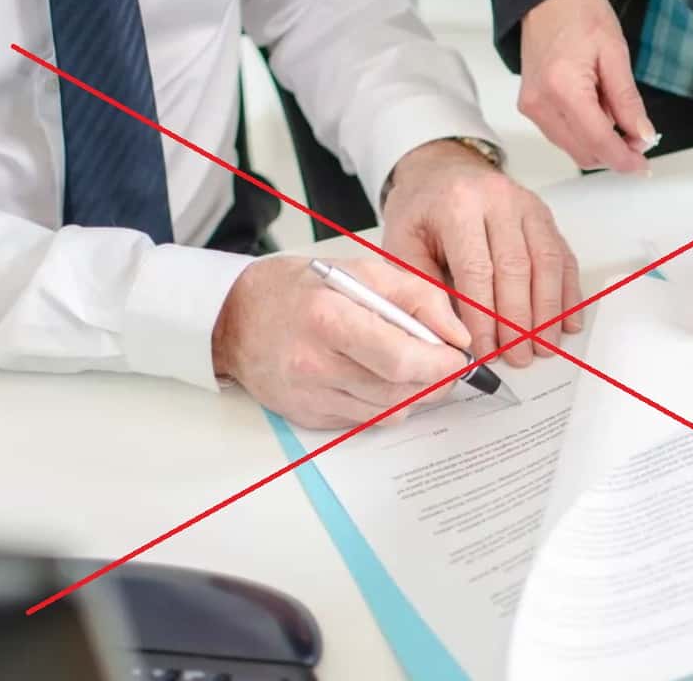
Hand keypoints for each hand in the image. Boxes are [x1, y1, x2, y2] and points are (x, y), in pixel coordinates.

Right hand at [212, 256, 469, 429]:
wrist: (234, 320)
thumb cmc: (299, 290)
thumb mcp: (361, 271)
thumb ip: (418, 297)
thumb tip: (458, 335)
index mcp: (328, 320)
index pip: (400, 359)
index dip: (441, 364)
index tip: (458, 355)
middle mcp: (315, 365)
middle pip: (400, 391)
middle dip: (436, 380)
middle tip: (446, 363)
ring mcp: (310, 397)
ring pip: (389, 411)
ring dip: (414, 392)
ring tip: (411, 365)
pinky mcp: (309, 418)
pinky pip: (367, 420)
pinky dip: (385, 403)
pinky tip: (377, 377)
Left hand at [382, 139, 582, 366]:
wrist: (441, 170)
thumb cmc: (421, 210)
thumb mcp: (402, 243)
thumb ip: (424, 286)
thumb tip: (452, 335)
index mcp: (458, 205)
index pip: (477, 269)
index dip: (484, 316)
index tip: (485, 350)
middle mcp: (499, 200)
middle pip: (518, 268)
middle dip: (520, 321)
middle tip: (519, 357)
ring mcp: (528, 206)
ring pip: (547, 263)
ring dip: (548, 312)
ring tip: (544, 347)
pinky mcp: (546, 216)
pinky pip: (563, 257)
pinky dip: (567, 294)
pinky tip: (566, 323)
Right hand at [519, 0, 655, 171]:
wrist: (547, 0)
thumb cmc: (578, 13)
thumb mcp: (615, 53)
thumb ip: (628, 101)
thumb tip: (642, 136)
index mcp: (563, 87)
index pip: (598, 141)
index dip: (624, 159)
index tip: (642, 165)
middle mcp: (541, 103)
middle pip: (584, 153)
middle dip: (614, 154)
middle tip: (639, 140)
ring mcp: (532, 108)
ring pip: (573, 149)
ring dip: (600, 145)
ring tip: (618, 118)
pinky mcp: (530, 108)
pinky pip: (562, 137)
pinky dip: (585, 136)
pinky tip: (597, 114)